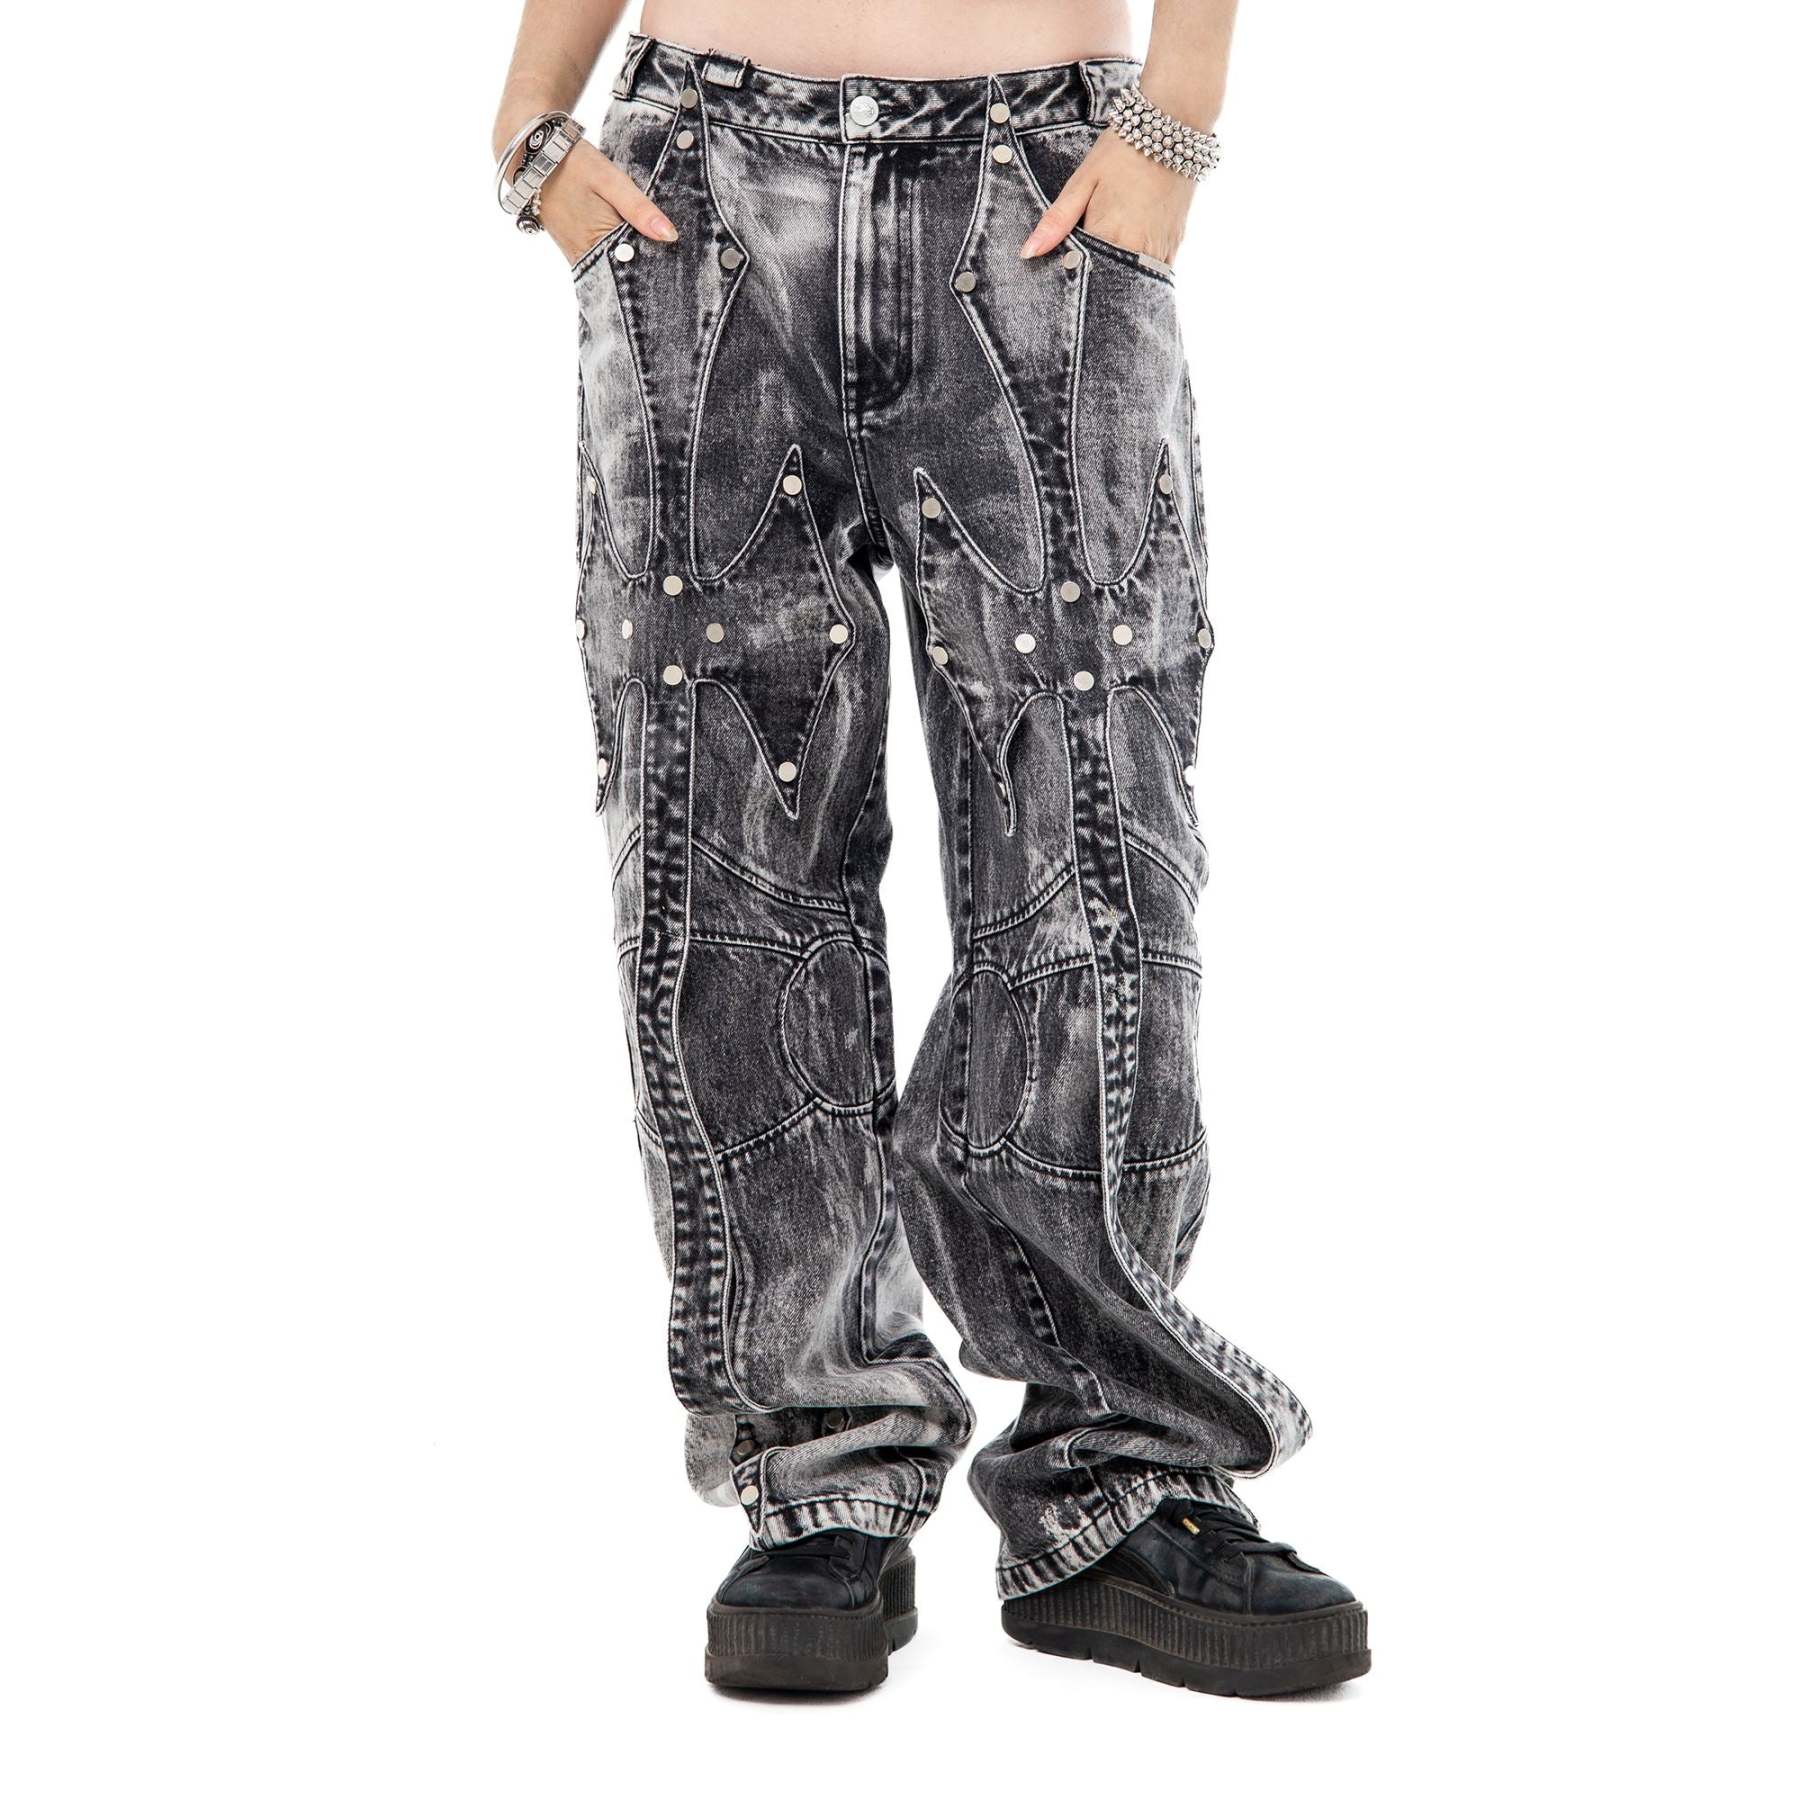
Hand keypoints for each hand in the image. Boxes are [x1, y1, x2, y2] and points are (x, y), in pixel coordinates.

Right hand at [531, 139, 678, 265]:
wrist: (532, 154)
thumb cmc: (572, 163)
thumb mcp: (609, 179)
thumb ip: (639, 208)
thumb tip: (670, 236)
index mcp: (596, 244)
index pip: (635, 270)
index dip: (658, 269)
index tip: (678, 266)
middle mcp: (584, 256)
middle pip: (625, 272)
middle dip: (648, 269)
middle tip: (674, 262)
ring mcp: (576, 253)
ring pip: (613, 266)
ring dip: (633, 261)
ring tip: (658, 254)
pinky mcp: (572, 246)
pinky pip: (600, 258)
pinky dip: (618, 254)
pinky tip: (633, 244)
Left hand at [1020, 129, 1194, 266]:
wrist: (1172, 124)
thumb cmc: (1122, 150)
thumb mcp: (1082, 181)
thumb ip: (1056, 221)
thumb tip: (1028, 253)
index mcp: (1109, 236)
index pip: (1085, 274)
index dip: (1073, 276)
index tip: (1065, 272)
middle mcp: (1137, 248)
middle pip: (1110, 283)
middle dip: (1096, 282)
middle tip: (1085, 271)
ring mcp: (1160, 248)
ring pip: (1134, 282)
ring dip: (1119, 278)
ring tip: (1107, 265)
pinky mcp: (1175, 243)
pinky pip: (1156, 272)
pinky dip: (1141, 271)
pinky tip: (1129, 259)